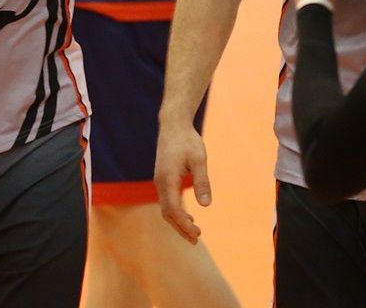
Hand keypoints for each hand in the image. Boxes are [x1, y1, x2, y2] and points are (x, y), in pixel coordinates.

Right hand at [154, 121, 210, 243]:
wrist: (173, 124)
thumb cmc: (187, 140)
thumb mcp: (199, 160)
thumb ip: (202, 182)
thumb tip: (206, 205)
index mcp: (167, 179)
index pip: (173, 209)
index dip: (183, 225)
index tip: (196, 234)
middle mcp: (160, 182)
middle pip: (167, 213)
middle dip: (180, 228)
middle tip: (196, 239)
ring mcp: (159, 180)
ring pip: (166, 208)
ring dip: (178, 222)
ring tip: (193, 233)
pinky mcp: (162, 178)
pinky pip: (166, 200)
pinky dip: (176, 212)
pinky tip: (188, 216)